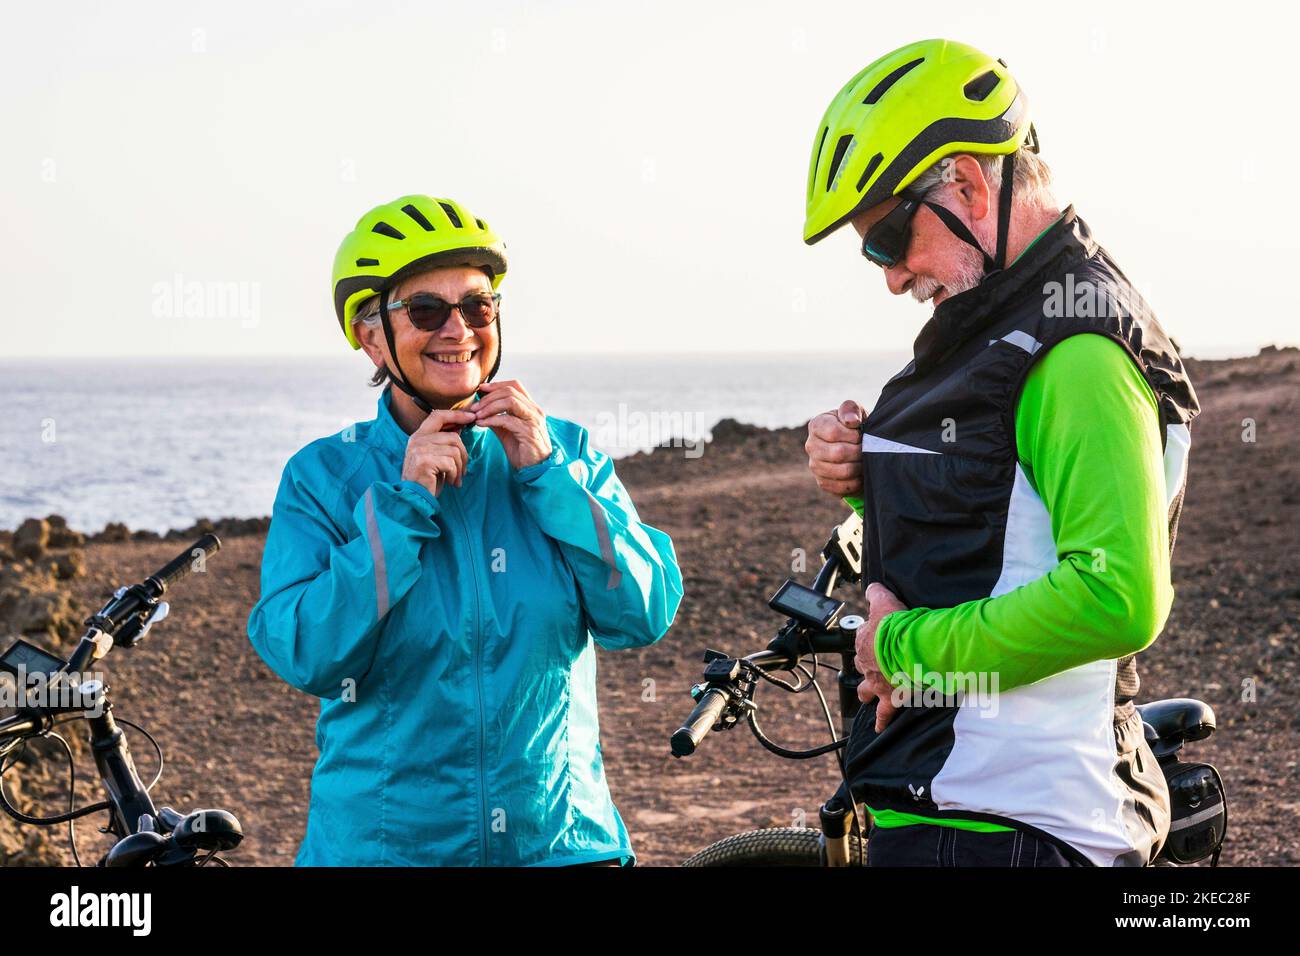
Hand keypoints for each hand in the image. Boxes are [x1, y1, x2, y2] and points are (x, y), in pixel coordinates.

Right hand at [402, 409, 475, 496]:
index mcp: (419, 436)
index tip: (471, 417)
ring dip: (460, 467)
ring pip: (454, 450)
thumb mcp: (436, 456)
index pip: (438, 415)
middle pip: (453, 437)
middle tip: (463, 470)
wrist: (414, 498)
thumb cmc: (427, 479)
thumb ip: (444, 442)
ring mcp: (419, 449)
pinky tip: (451, 482)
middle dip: (464, 454)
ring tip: (456, 478)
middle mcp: (417, 440)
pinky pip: (450, 463)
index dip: (456, 414)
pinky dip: (455, 474)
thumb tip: (460, 427)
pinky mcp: (424, 461)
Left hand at [472, 380, 552, 469]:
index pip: (515, 386)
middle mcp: (534, 411)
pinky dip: (491, 420)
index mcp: (531, 407)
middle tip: (474, 407)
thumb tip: (479, 408)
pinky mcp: (529, 432)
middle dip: (489, 397)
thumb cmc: (522, 450)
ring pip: (510, 402)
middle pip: (510, 391)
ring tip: (476, 414)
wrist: (535, 470)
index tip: (480, 389)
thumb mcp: (506, 431)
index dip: (496, 384)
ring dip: (489, 406)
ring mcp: (533, 420)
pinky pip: (507, 420)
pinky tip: (481, 424)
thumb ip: (496, 418)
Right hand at [805, 400, 864, 497]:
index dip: (853, 435)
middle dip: (859, 451)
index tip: (861, 434)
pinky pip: (842, 487)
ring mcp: (815, 466)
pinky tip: (860, 473)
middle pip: (838, 453)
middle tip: (867, 449)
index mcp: (816, 425)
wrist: (856, 447)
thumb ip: (851, 409)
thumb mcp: (856, 412)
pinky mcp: (823, 483)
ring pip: (842, 471)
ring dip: (859, 467)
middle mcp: (811, 446)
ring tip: (865, 460)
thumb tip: (851, 421)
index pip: (833, 432)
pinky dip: (856, 482)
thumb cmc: (855, 427)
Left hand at [854, 582, 909, 731]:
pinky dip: (881, 721)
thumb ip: (876, 593)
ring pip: (866, 691)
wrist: (909, 648)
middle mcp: (866, 663)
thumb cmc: (898, 625)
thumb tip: (872, 588)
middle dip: (865, 668)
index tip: (880, 639)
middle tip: (873, 668)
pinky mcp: (889, 697)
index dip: (872, 640)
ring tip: (867, 698)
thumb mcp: (884, 601)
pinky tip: (879, 728)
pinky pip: (883, 714)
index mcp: (865, 641)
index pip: (863, 640)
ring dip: (867, 694)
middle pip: (861, 667)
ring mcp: (876, 682)